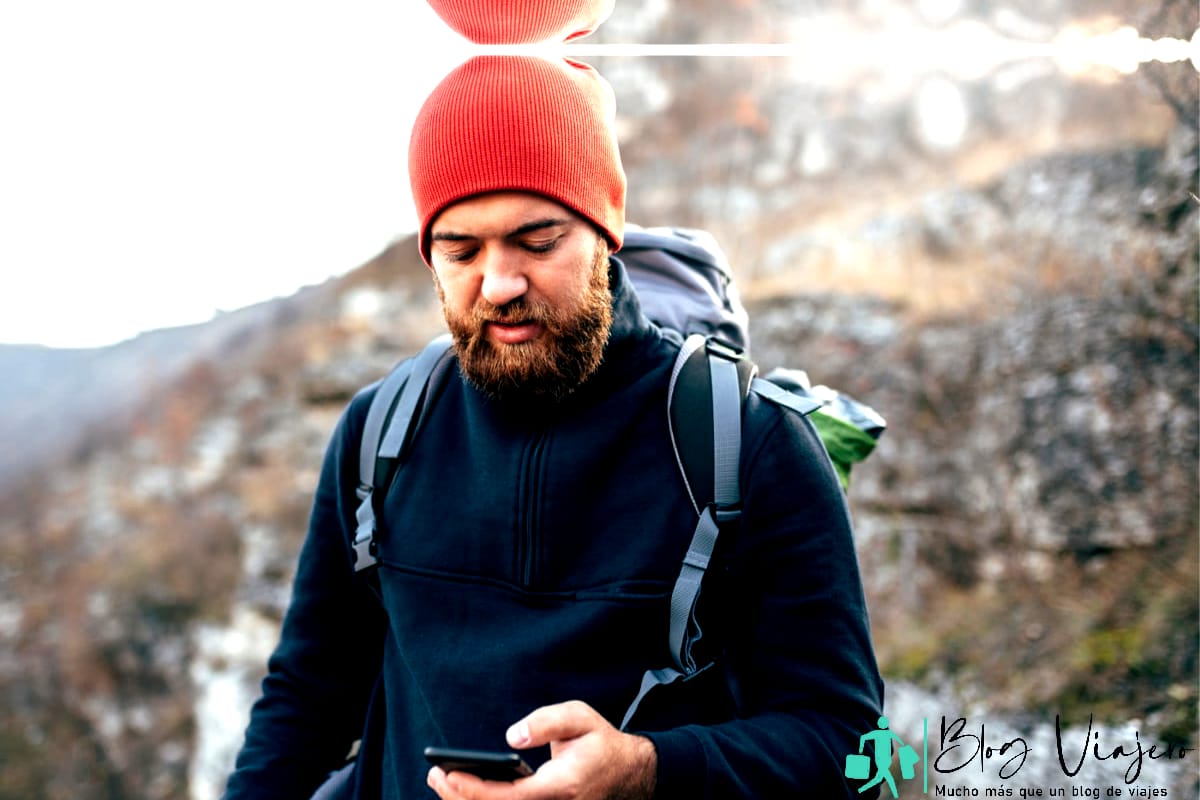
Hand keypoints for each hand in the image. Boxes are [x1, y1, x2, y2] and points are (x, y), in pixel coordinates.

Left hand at [426, 700, 655, 799]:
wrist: (627, 772)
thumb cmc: (599, 742)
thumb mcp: (580, 717)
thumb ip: (546, 723)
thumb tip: (511, 736)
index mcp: (561, 786)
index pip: (511, 797)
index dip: (476, 790)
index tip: (450, 775)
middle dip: (460, 798)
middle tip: (434, 774)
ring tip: (440, 780)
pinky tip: (461, 790)